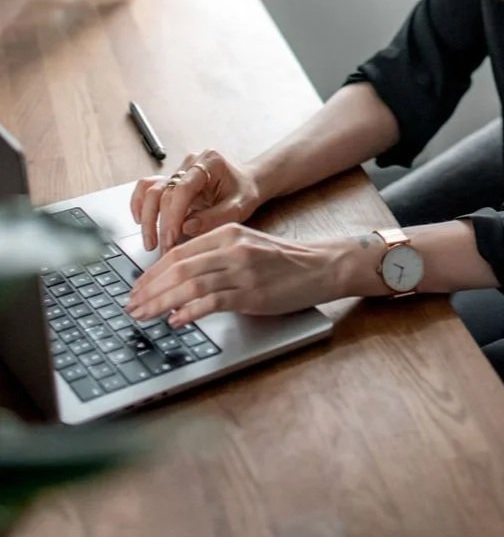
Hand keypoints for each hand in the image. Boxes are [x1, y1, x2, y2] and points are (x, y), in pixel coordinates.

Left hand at [124, 223, 349, 325]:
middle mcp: (232, 248)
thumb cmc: (284, 260)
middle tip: (131, 306)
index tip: (137, 288)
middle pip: (178, 268)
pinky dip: (190, 312)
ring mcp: (242, 271)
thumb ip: (215, 256)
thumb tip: (178, 279)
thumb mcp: (247, 246)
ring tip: (144, 316)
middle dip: (149, 289)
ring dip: (161, 303)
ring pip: (190, 285)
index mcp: (227, 233)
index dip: (152, 272)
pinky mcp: (252, 293)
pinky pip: (213, 302)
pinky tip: (176, 321)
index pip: (178, 252)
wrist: (321, 266)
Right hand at [131, 150, 261, 253]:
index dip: (174, 215)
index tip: (171, 238)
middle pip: (164, 191)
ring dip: (147, 218)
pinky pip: (147, 188)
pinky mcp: (171, 180)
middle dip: (161, 224)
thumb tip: (186, 228)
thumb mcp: (239, 208)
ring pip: (151, 190)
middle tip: (164, 249)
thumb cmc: (245, 193)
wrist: (248, 183)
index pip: (183, 188)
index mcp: (210, 162)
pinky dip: (139, 204)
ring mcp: (178, 170)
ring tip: (150, 242)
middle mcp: (191, 163)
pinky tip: (139, 221)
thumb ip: (215, 217)